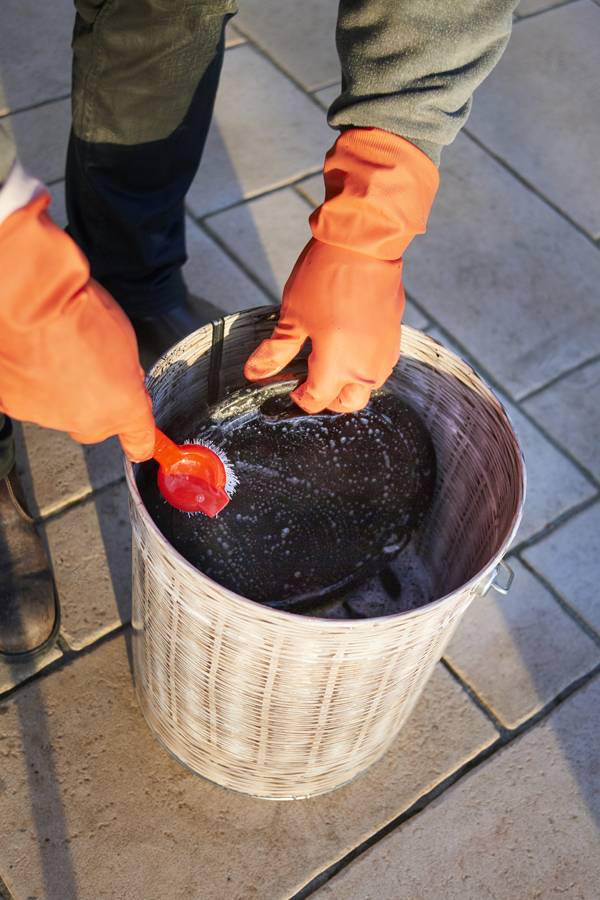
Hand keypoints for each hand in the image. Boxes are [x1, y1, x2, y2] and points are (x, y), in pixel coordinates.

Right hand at [0, 194, 154, 460]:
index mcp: (121, 405)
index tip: (141, 442)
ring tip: (55, 352)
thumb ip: (126, 372)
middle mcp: (86, 420)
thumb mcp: (124, 338)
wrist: (29, 301)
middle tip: (90, 369)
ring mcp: (48, 417)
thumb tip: (123, 380)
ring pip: (60, 413)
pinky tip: (32, 357)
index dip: (141, 441)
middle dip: (96, 405)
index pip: (140, 442)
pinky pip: (30, 400)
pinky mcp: (15, 407)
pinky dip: (31, 384)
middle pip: (96, 426)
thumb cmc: (78, 309)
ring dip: (60, 391)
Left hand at [245, 239, 403, 412]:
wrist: (365, 244)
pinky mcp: (395, 336)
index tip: (290, 387)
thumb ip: (276, 350)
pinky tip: (350, 345)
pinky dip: (364, 364)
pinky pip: (379, 364)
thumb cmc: (327, 278)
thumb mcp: (293, 316)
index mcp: (338, 368)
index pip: (316, 400)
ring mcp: (384, 353)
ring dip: (349, 384)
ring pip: (367, 386)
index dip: (299, 398)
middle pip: (347, 403)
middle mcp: (366, 369)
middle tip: (310, 381)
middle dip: (328, 399)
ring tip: (329, 363)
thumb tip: (255, 371)